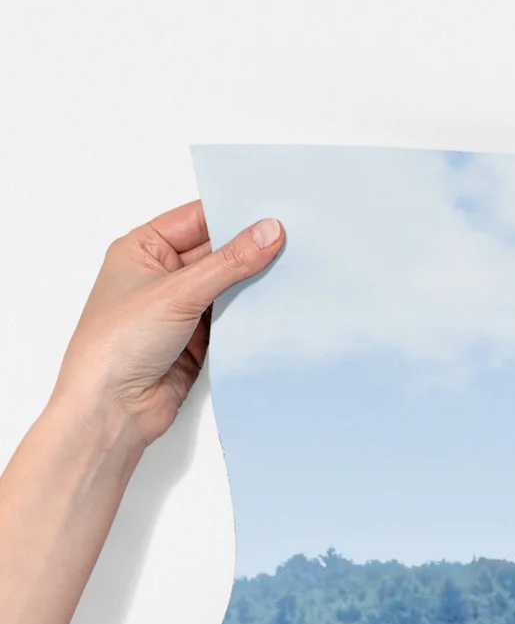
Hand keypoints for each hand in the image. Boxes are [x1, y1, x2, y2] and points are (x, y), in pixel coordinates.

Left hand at [49, 200, 283, 451]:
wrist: (113, 409)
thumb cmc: (117, 344)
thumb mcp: (178, 291)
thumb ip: (228, 263)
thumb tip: (267, 232)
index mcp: (143, 249)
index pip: (197, 220)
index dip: (233, 216)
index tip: (274, 214)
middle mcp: (162, 277)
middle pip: (217, 254)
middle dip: (250, 253)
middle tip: (292, 244)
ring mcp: (181, 311)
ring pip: (228, 290)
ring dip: (253, 288)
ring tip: (293, 274)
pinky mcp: (199, 342)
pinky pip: (233, 322)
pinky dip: (252, 318)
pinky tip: (277, 310)